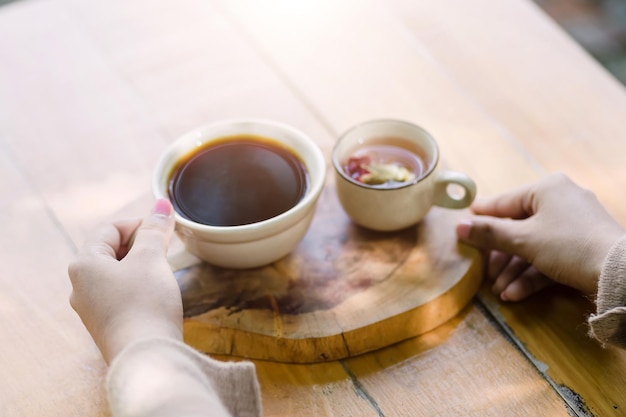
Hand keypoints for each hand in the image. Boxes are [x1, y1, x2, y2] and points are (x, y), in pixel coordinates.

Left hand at [68, 199, 181, 363]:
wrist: (146, 356)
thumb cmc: (145, 302)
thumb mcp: (151, 259)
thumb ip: (155, 230)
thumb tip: (161, 204)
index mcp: (84, 264)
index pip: (110, 228)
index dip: (139, 222)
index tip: (165, 225)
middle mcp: (80, 285)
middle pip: (111, 250)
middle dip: (140, 243)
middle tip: (167, 244)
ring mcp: (92, 308)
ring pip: (117, 272)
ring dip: (141, 263)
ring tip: (164, 266)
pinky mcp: (107, 324)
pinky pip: (120, 292)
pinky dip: (138, 283)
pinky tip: (156, 290)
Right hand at [456, 173, 624, 301]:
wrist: (619, 274)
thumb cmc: (568, 245)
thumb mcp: (523, 240)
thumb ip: (489, 233)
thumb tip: (457, 226)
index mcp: (547, 189)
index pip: (504, 202)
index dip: (481, 217)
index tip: (460, 227)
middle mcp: (560, 200)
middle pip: (518, 228)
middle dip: (500, 256)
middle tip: (483, 272)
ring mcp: (574, 224)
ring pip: (532, 247)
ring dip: (514, 271)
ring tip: (499, 291)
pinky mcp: (582, 246)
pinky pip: (549, 257)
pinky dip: (532, 275)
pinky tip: (515, 294)